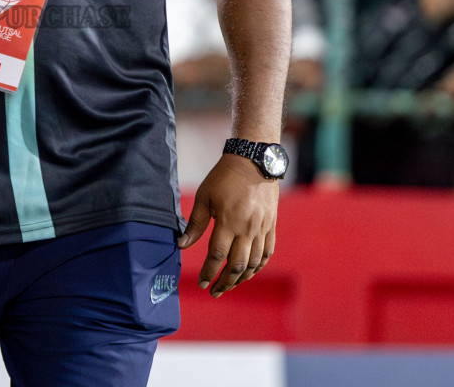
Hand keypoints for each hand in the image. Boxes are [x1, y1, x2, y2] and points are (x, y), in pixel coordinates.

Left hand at [177, 153, 278, 296]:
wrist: (255, 161)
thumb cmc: (224, 177)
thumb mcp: (205, 196)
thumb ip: (195, 223)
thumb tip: (181, 245)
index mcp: (228, 221)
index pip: (217, 255)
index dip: (208, 272)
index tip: (201, 283)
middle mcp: (247, 228)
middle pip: (237, 265)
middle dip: (225, 282)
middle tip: (214, 291)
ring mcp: (262, 229)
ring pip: (253, 263)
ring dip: (241, 278)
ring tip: (229, 285)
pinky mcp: (271, 226)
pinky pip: (266, 253)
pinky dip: (258, 266)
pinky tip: (249, 272)